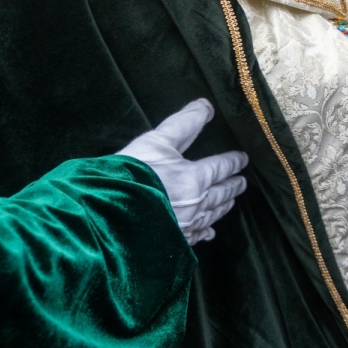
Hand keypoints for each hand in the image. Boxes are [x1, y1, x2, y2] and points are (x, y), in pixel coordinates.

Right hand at [117, 99, 247, 244]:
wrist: (104, 215)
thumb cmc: (130, 175)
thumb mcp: (156, 142)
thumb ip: (184, 123)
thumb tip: (206, 106)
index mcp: (194, 178)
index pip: (221, 167)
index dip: (233, 162)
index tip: (242, 159)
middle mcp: (196, 204)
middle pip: (221, 193)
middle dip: (232, 186)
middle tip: (242, 182)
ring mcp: (186, 226)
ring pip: (212, 214)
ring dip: (223, 206)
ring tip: (230, 201)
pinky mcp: (174, 241)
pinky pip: (196, 235)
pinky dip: (205, 231)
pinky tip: (209, 232)